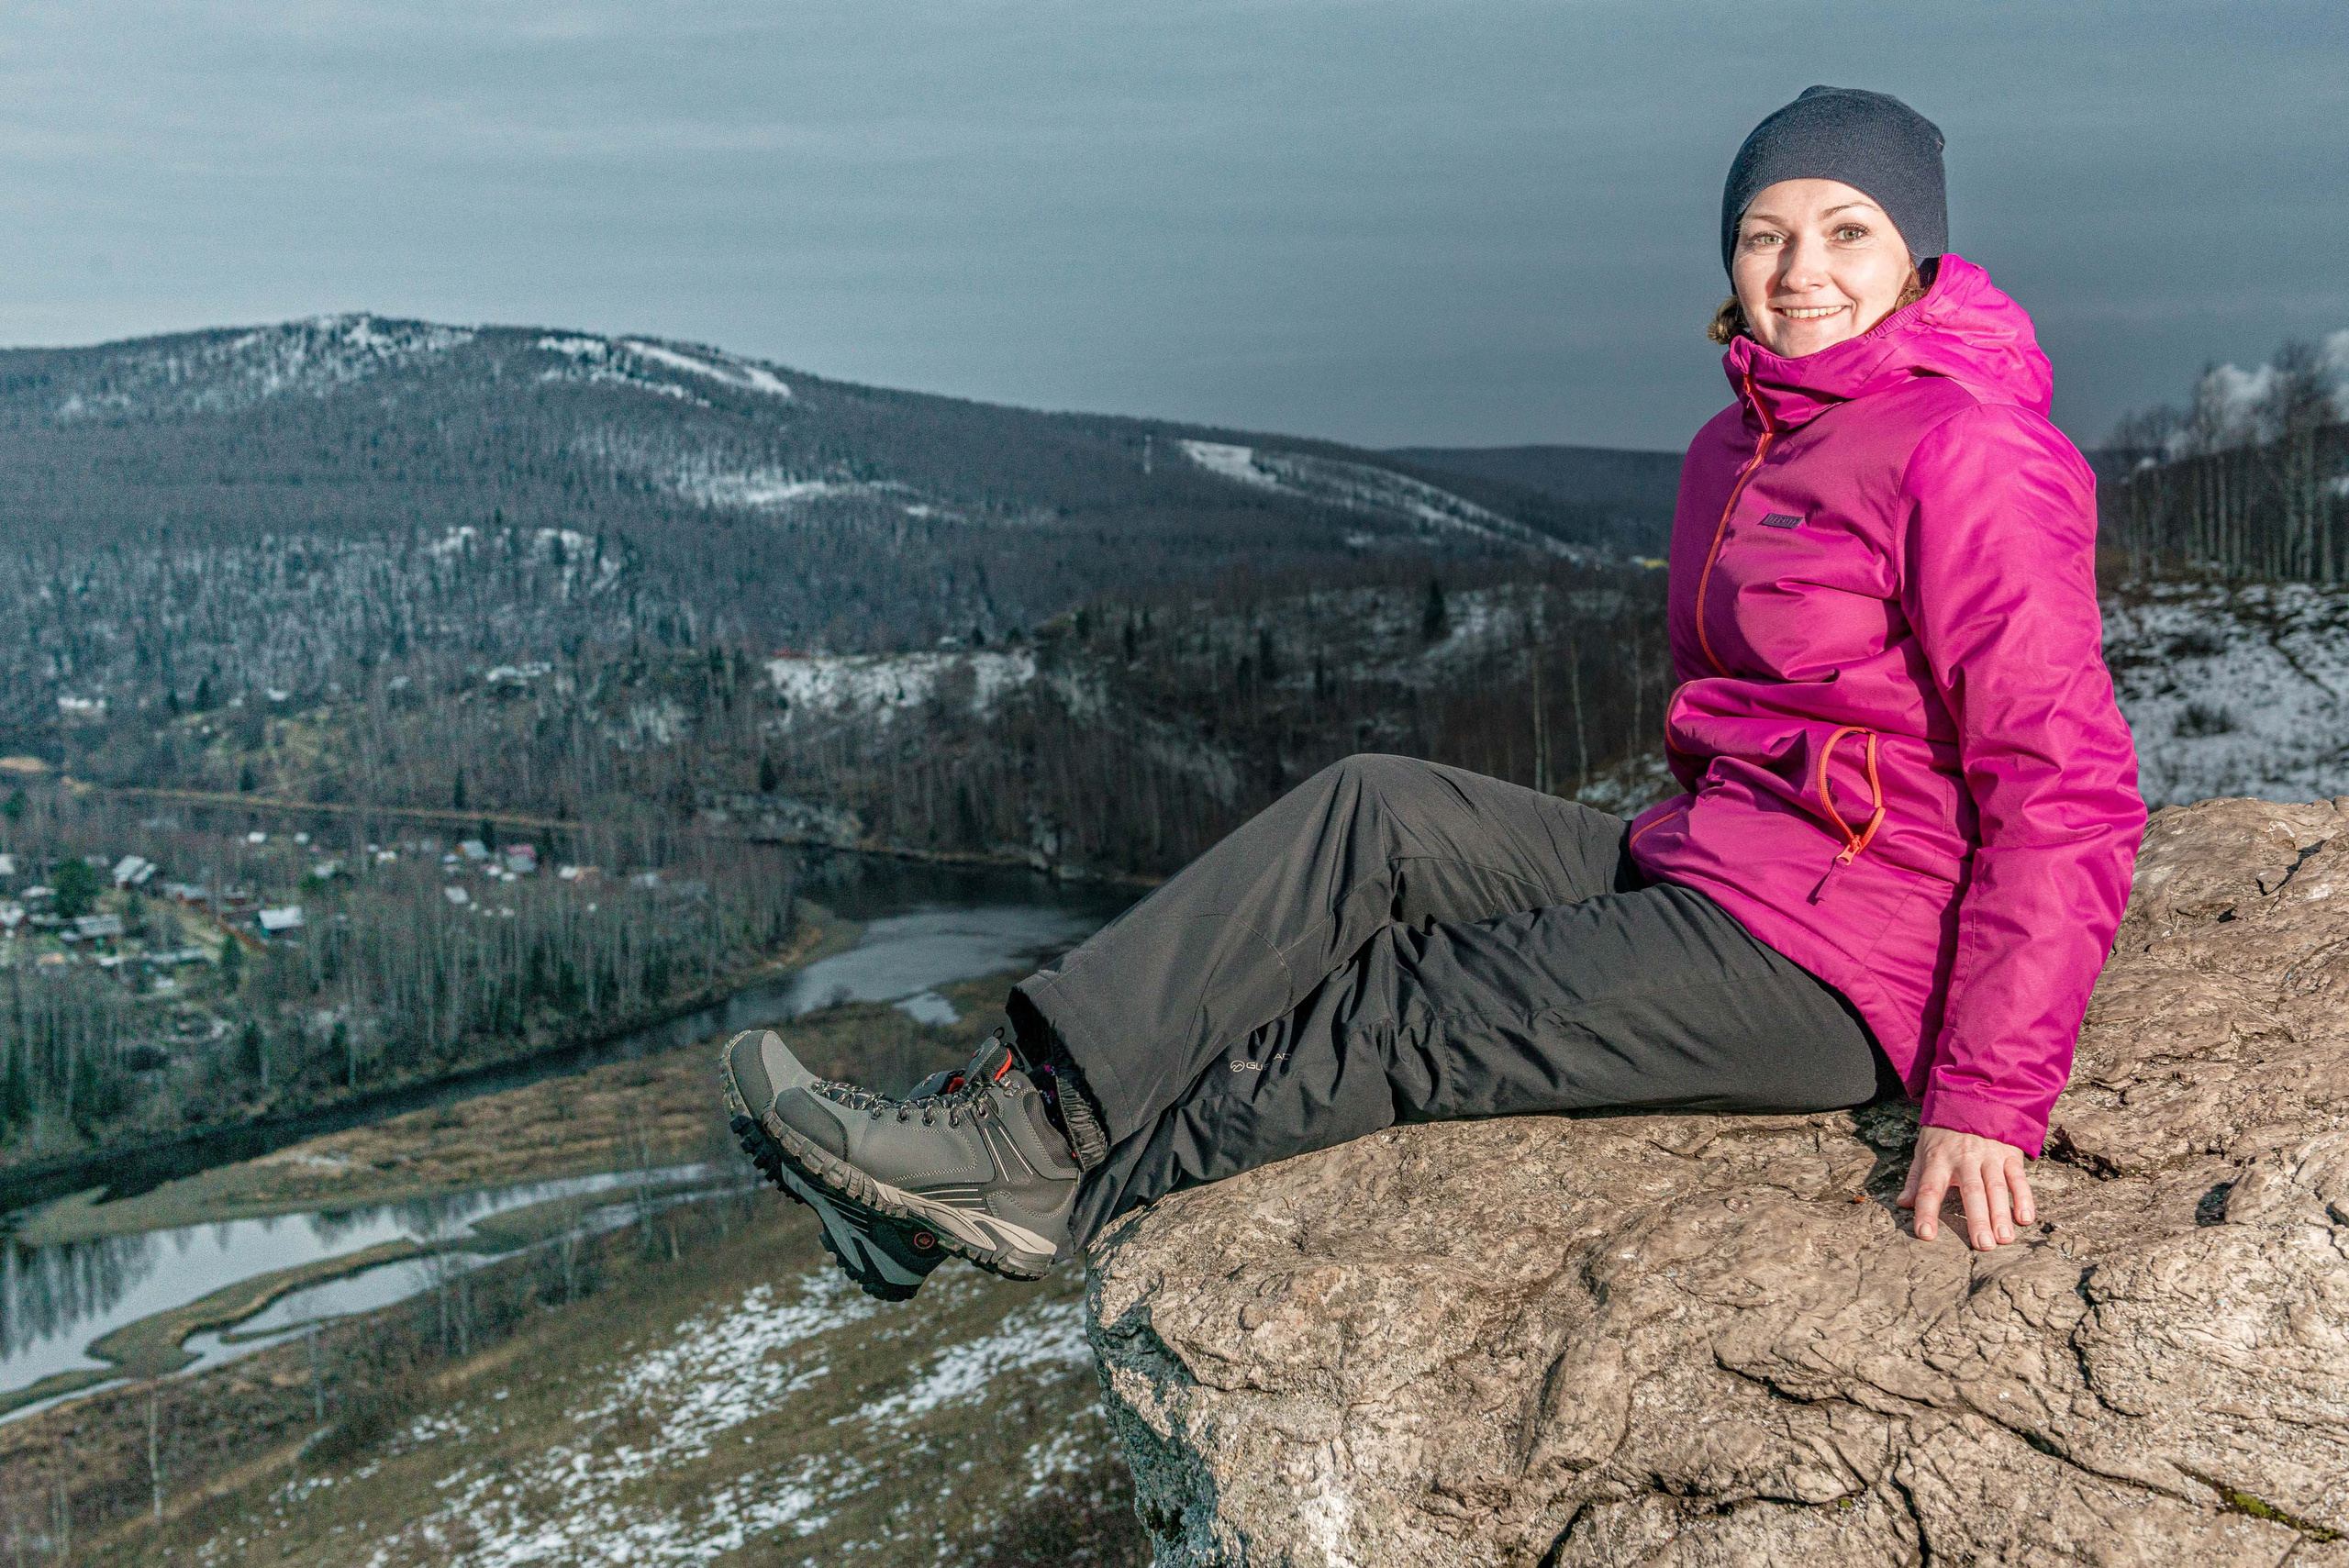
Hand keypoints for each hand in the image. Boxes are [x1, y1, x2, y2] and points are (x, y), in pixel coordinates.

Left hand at [1897, 1125, 2034, 1248]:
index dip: (1927, 1211)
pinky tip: (2025, 1218)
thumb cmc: (1944, 1133)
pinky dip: (2023, 1197)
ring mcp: (1989, 1156)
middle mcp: (1964, 1158)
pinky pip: (2018, 1177)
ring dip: (2001, 1214)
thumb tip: (1902, 1204)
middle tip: (1982, 1245)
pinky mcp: (2010, 1154)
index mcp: (1938, 1159)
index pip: (1929, 1188)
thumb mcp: (1923, 1150)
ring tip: (2004, 1239)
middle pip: (1971, 1191)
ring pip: (1996, 1187)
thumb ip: (1916, 1179)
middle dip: (1976, 1219)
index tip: (1925, 1235)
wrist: (1974, 1100)